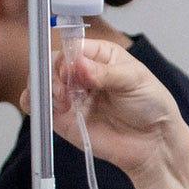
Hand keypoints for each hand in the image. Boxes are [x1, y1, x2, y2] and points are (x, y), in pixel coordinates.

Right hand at [28, 39, 188, 183]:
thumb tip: (78, 64)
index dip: (67, 57)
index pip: (72, 46)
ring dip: (46, 89)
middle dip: (56, 75)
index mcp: (99, 55)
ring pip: (42, 83)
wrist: (153, 142)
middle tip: (68, 90)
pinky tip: (50, 108)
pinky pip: (38, 106)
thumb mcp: (134, 81)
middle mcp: (81, 73)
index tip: (72, 70)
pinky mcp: (62, 118)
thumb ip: (105, 73)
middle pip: (53, 63)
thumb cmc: (151, 104)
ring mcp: (70, 95)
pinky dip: (34, 103)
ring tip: (64, 102)